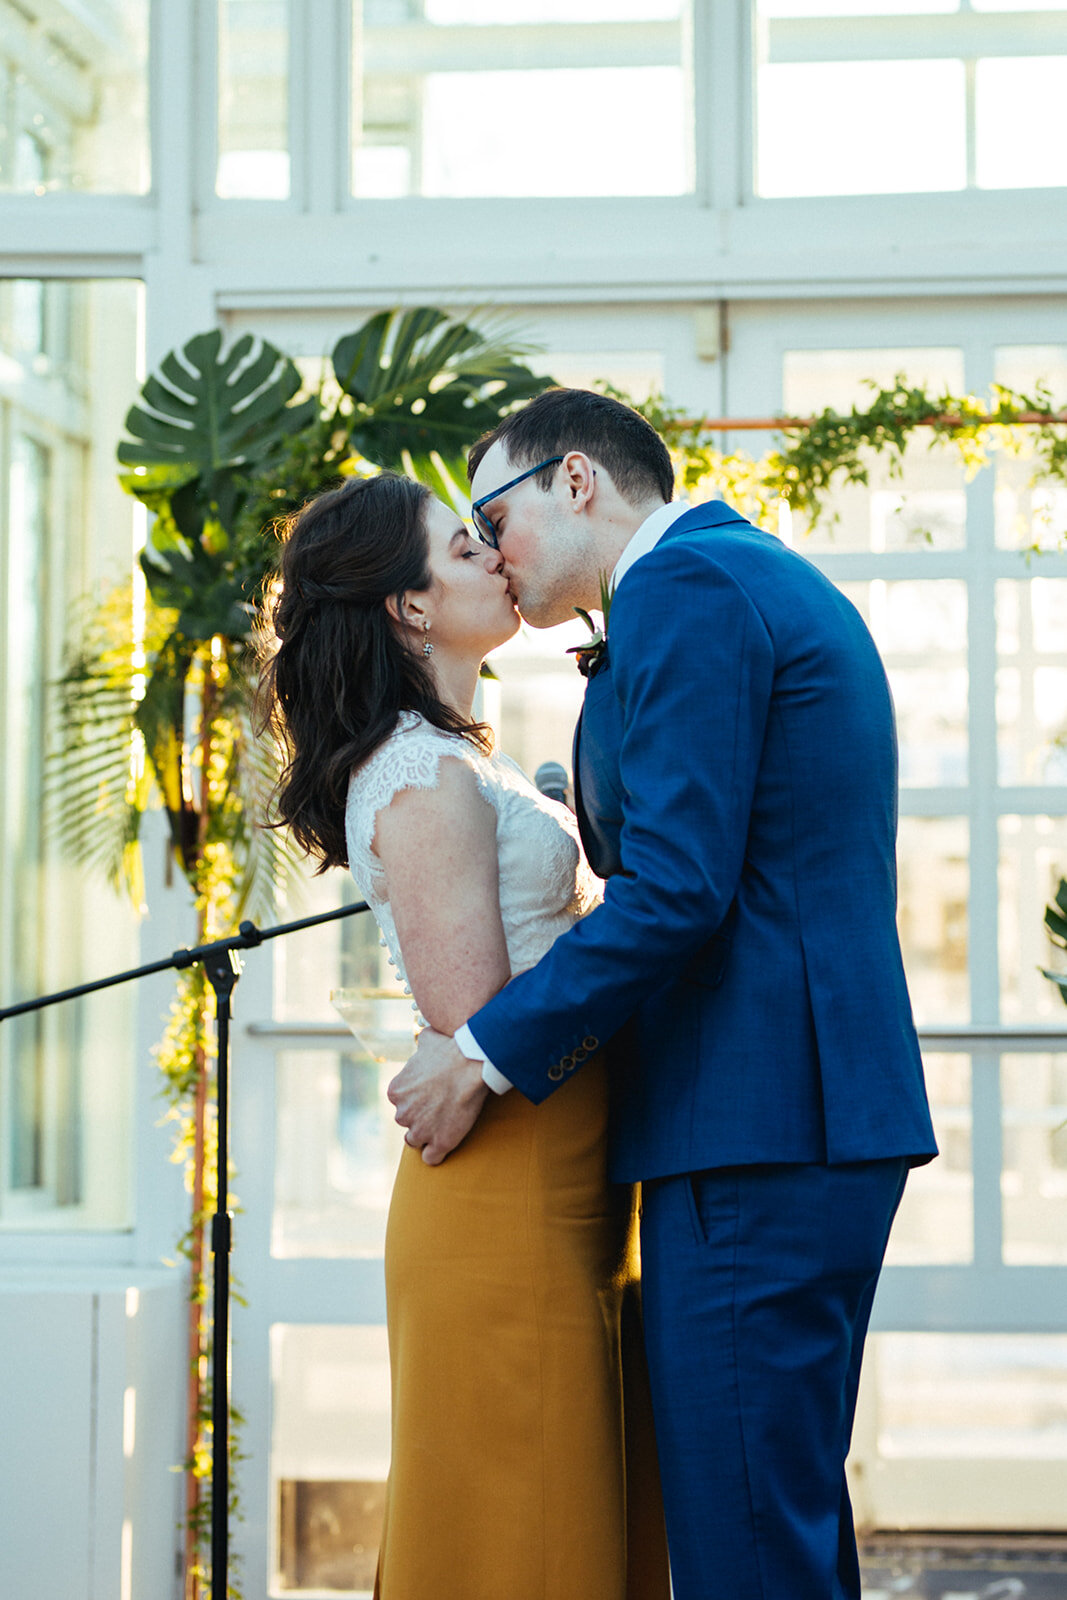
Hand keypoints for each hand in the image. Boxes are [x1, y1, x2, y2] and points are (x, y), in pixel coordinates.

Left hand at [387, 1027, 488, 1165]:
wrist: (470, 1065)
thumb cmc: (450, 1048)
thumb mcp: (428, 1039)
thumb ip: (420, 1043)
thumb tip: (424, 1034)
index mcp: (396, 1091)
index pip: (401, 1102)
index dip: (416, 1099)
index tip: (430, 1095)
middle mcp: (403, 1113)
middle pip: (407, 1121)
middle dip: (420, 1116)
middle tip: (440, 1106)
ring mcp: (420, 1130)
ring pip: (416, 1140)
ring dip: (427, 1135)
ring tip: (444, 1124)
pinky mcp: (439, 1143)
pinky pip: (431, 1158)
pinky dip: (437, 1153)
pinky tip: (446, 1143)